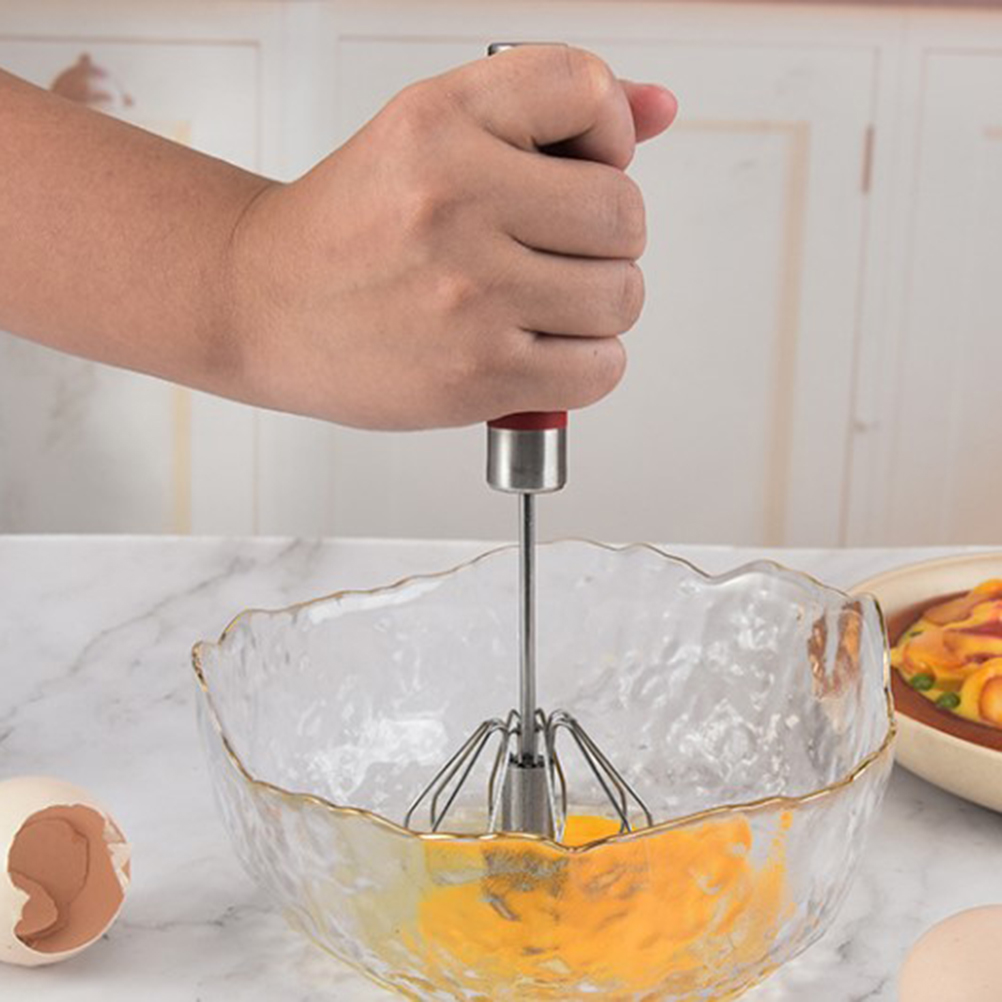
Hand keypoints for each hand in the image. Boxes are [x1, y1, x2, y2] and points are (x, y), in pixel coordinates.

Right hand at [227, 46, 676, 428]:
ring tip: (537, 302)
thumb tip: (659, 108)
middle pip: (624, 213)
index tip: (579, 164)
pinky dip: (584, 364)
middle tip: (553, 249)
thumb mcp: (433, 135)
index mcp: (441, 123)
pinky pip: (600, 369)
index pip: (590, 90)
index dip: (608, 132)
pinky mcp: (478, 374)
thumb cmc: (352, 226)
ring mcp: (469, 296)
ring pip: (622, 296)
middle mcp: (455, 202)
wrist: (266, 306)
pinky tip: (538, 348)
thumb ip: (549, 114)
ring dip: (595, 305)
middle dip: (604, 236)